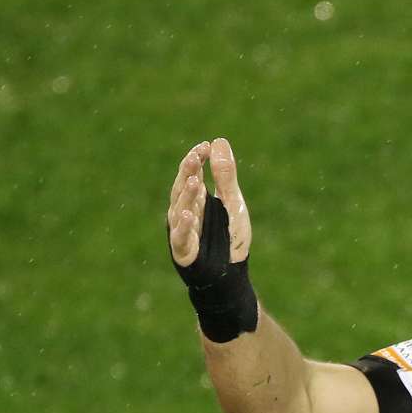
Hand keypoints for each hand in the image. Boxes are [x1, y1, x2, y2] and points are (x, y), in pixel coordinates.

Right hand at [167, 137, 251, 265]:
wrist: (231, 272)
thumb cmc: (229, 236)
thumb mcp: (232, 202)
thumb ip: (225, 175)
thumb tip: (218, 141)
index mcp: (196, 198)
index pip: (192, 174)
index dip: (196, 159)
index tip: (205, 146)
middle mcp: (186, 211)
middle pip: (183, 188)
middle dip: (188, 172)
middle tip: (195, 157)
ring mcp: (183, 230)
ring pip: (180, 209)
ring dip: (187, 196)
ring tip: (195, 182)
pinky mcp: (184, 251)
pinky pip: (182, 237)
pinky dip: (184, 226)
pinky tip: (189, 214)